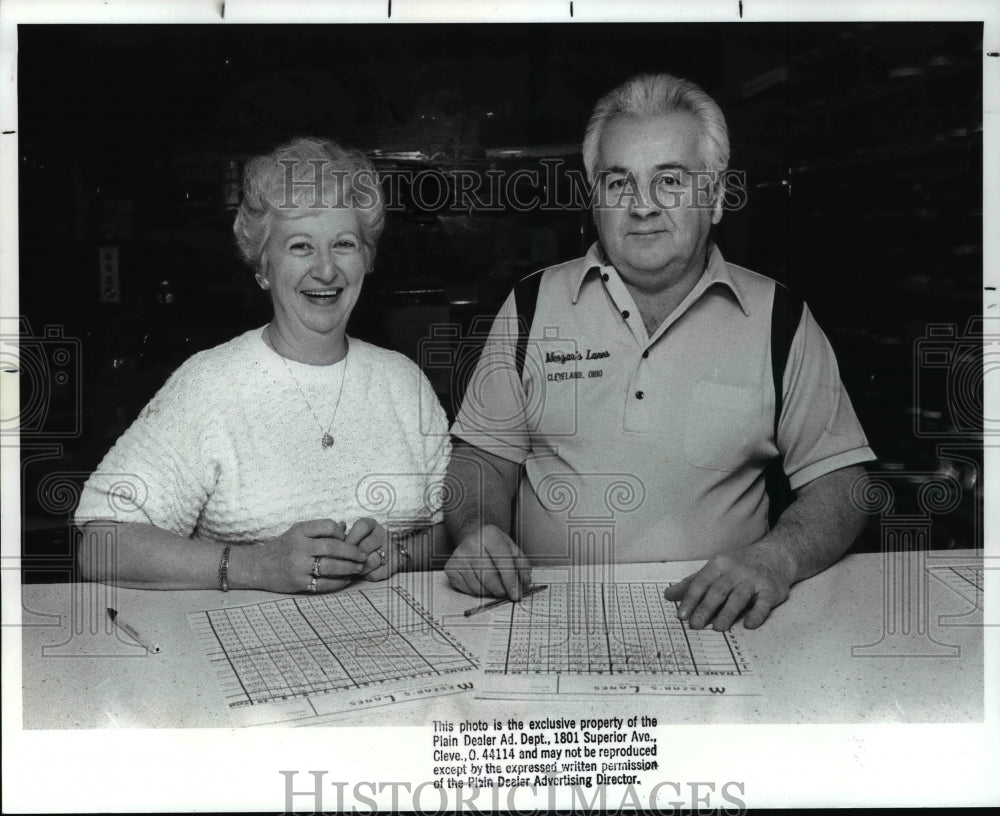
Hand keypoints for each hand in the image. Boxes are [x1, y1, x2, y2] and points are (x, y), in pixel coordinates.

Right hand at [249, 519, 365, 593]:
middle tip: (363, 556)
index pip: (328, 526)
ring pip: (330, 566)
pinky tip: (346, 580)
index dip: (341, 533)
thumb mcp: (298, 532)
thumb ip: (320, 529)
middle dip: (352, 552)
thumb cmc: (283, 547)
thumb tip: (345, 526)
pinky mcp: (299, 583)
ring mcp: (298, 566)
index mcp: (300, 531)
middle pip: (332, 547)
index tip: (347, 539)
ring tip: (358, 568)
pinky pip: (324, 584)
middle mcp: (299, 547)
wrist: (258, 566)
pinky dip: (338, 582)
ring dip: (348, 568)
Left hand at [345, 517, 395, 581]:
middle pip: (364, 547)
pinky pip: (376, 573)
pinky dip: (366, 576)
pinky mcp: (393, 564)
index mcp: (372, 524)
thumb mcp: (354, 535)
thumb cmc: (365, 543)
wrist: (390, 552)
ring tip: (350, 570)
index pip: (361, 527)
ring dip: (357, 569)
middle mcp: (383, 534)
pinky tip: (361, 574)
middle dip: (350, 558)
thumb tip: (329, 538)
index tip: (340, 548)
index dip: (350, 538)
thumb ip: (342, 536)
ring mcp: (390, 549)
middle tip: (340, 564)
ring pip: (369, 562)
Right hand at [445, 524, 531, 599]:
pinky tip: (480, 582)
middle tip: (505, 593)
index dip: (511, 581)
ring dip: (489, 592)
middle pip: (489, 577)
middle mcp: (471, 543)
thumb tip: (525, 582)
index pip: (503, 562)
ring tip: (493, 585)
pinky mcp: (451, 568)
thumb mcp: (511, 547)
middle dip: (500, 590)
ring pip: (478, 586)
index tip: (516, 595)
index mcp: (490, 535)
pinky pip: (467, 590)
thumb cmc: (493, 544)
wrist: (471, 535)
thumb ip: (521, 564)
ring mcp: (458, 556)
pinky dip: (477, 592)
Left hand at [663, 544, 794, 629]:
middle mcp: (735, 571)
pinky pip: (764, 603)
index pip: (701, 583)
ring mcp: (754, 580)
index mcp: (719, 565)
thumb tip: (668, 595)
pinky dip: (757, 614)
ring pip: (739, 597)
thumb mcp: (715, 568)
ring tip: (718, 628)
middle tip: (695, 625)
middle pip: (718, 590)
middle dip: (705, 608)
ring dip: (728, 612)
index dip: (690, 599)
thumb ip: (692, 583)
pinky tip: (749, 624)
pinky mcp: (770, 590)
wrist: (776, 554)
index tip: (681, 615)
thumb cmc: (739, 565)